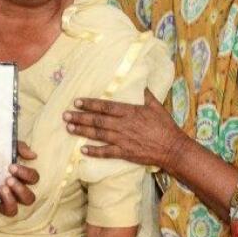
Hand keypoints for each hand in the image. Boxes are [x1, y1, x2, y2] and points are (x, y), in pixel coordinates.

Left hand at [0, 142, 39, 216]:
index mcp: (20, 177)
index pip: (33, 179)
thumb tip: (33, 156)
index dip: (26, 174)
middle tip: (9, 179)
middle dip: (20, 190)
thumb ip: (20, 147)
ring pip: (12, 210)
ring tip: (2, 187)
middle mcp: (13, 191)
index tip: (12, 167)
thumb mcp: (6, 145)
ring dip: (10, 200)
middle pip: (28, 199)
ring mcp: (0, 200)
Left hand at [63, 89, 185, 169]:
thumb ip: (145, 95)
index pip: (106, 106)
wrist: (172, 148)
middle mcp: (124, 125)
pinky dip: (94, 152)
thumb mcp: (156, 106)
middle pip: (97, 120)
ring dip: (82, 131)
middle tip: (65, 115)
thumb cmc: (165, 126)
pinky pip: (106, 152)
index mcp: (130, 112)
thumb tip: (140, 83)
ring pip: (98, 135)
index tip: (77, 102)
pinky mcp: (125, 153)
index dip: (90, 104)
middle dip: (80, 117)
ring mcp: (123, 140)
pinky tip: (82, 150)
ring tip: (69, 128)